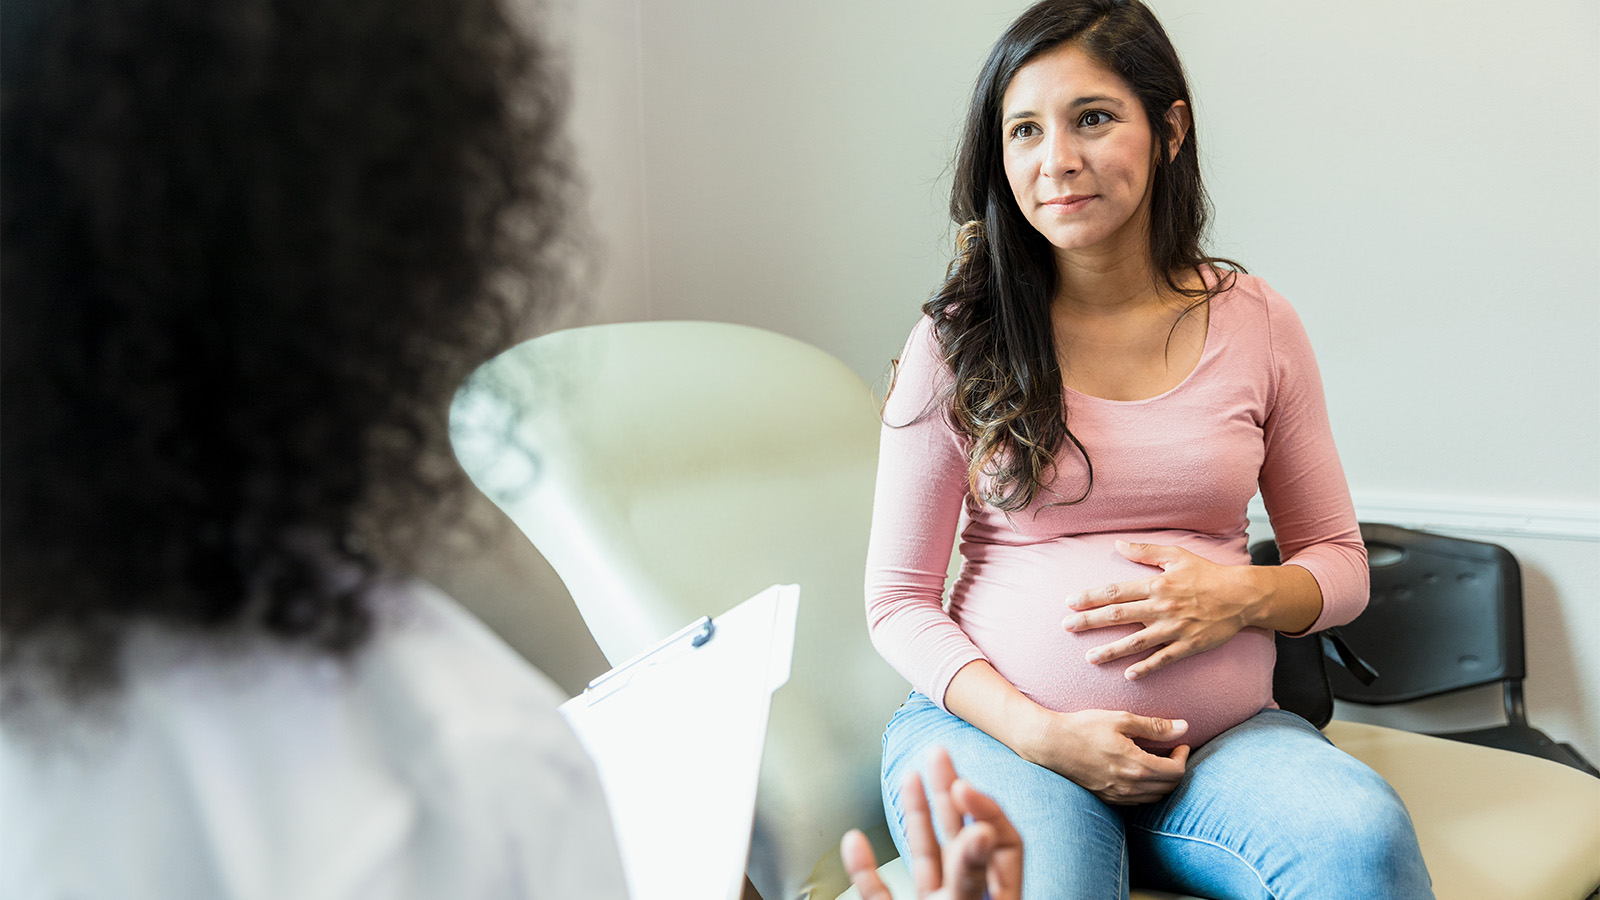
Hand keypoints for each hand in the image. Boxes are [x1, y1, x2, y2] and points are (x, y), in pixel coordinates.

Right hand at [840, 747, 1021, 899]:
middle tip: (939, 752)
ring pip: (925, 856)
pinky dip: (864, 868)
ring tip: (909, 776)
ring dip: (915, 814)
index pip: (1004, 842)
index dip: (985, 808)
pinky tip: (855, 841)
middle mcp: (964, 899)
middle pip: (962, 835)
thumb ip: (972, 871)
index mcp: (996, 897)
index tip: (962, 784)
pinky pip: (879, 893)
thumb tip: (982, 829)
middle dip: (948, 790)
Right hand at [1021, 708, 1190, 804]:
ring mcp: (1117, 796)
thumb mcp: (1121, 720)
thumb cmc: (1084, 727)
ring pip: (1155, 796)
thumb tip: (1184, 727)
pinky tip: (1139, 772)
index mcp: (1137, 766)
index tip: (1180, 743)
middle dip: (1176, 769)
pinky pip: (1137, 801)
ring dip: (1162, 781)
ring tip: (1157, 760)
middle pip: (1169, 787)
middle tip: (1171, 751)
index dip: (1183, 757)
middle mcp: (1130, 786)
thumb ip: (1154, 726)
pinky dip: (1146, 789)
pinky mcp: (1107, 799)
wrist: (1051, 744)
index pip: (1176, 772)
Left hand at [1061, 540, 1259, 679]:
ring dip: (1111, 651)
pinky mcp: (1188, 645)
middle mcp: (1161, 607)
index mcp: (1156, 585)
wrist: (1241, 596)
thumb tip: (1118, 545)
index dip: (1090, 597)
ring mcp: (1174, 628)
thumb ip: (1145, 550)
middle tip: (1067, 627)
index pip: (1115, 591)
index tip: (1070, 602)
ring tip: (1090, 658)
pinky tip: (1128, 675)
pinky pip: (1163, 659)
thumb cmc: (1207, 574)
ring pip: (1136, 642)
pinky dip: (1146, 668)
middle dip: (1089, 622)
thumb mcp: (1177, 555)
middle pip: (1118, 615)